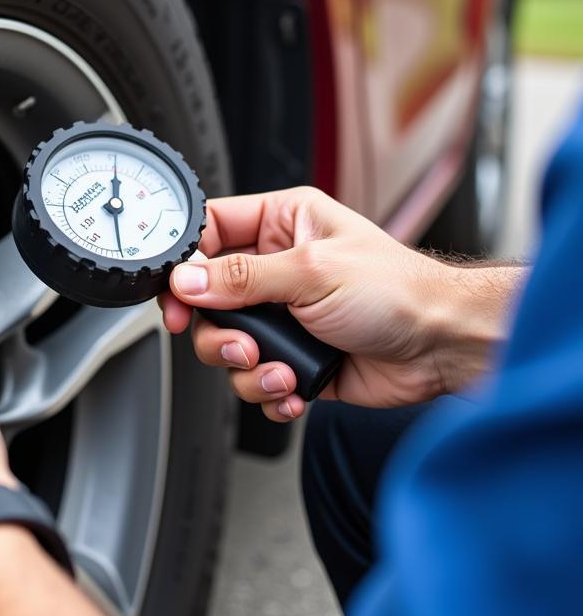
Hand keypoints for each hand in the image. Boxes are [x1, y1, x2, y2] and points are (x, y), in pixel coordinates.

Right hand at [159, 187, 516, 422]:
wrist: (443, 347)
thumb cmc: (400, 291)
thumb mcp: (312, 272)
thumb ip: (243, 277)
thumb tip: (187, 280)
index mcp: (282, 224)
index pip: (211, 230)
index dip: (185, 263)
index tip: (174, 295)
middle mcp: (277, 267)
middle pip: (208, 298)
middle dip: (218, 331)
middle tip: (237, 342)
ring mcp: (283, 315)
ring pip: (226, 344)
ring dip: (245, 366)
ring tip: (275, 368)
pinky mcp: (292, 357)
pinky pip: (254, 378)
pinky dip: (268, 390)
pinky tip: (293, 386)